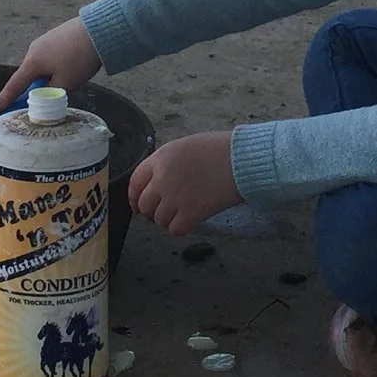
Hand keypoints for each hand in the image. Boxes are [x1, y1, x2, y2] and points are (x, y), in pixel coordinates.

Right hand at [0, 17, 102, 113]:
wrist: (99, 29)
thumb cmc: (80, 58)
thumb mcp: (65, 84)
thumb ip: (50, 94)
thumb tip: (42, 96)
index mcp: (33, 63)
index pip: (13, 87)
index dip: (2, 102)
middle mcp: (34, 50)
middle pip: (28, 77)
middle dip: (35, 89)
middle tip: (45, 99)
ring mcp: (44, 42)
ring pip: (42, 67)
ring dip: (50, 77)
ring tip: (73, 77)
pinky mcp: (56, 37)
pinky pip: (51, 58)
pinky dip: (57, 67)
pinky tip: (74, 66)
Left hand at [128, 131, 242, 235]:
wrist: (242, 160)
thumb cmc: (219, 149)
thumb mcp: (186, 146)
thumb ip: (168, 163)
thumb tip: (158, 182)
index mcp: (160, 159)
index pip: (135, 183)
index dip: (134, 197)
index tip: (137, 205)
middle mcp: (163, 179)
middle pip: (144, 205)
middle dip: (152, 211)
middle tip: (163, 212)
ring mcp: (176, 198)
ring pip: (158, 220)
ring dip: (167, 220)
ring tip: (181, 214)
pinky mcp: (191, 213)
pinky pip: (175, 230)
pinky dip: (180, 228)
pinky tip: (190, 221)